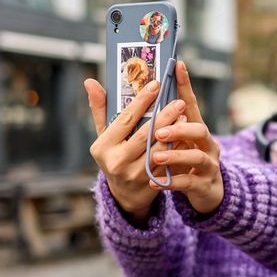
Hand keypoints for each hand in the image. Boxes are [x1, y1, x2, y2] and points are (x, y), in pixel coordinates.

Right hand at [84, 77, 189, 222]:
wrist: (124, 194)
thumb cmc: (114, 155)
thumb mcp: (104, 135)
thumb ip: (100, 109)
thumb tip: (90, 81)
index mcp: (103, 147)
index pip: (125, 119)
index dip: (142, 101)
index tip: (156, 84)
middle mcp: (117, 162)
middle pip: (145, 135)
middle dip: (164, 117)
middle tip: (178, 101)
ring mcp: (134, 175)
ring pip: (159, 150)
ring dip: (174, 133)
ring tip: (184, 117)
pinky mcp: (151, 184)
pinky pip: (168, 164)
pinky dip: (178, 149)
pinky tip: (186, 136)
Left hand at [149, 61, 223, 214]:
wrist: (204, 192)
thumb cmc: (179, 160)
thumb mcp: (167, 140)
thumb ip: (141, 118)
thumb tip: (94, 84)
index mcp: (194, 129)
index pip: (191, 104)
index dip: (186, 85)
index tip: (178, 65)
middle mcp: (205, 143)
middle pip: (199, 130)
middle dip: (180, 128)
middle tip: (159, 131)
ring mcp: (207, 164)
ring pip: (197, 156)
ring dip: (176, 155)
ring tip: (156, 156)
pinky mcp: (204, 184)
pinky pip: (190, 182)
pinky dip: (172, 182)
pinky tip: (155, 183)